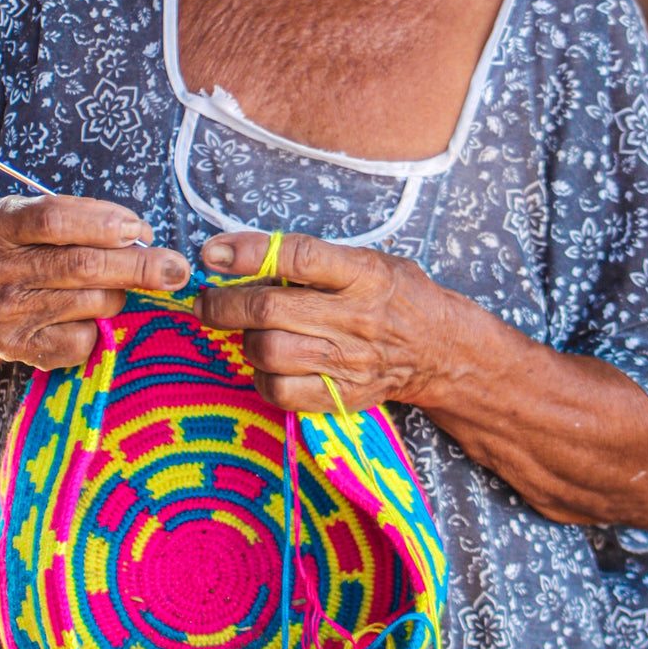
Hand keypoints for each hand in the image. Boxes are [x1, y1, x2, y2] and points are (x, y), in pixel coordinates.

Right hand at [0, 194, 190, 370]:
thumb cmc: (26, 250)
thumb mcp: (36, 219)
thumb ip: (85, 219)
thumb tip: (143, 238)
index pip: (54, 219)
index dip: (103, 223)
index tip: (139, 230)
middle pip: (81, 266)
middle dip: (139, 266)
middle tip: (176, 268)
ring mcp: (4, 312)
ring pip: (92, 302)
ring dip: (120, 294)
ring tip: (114, 287)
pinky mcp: (16, 348)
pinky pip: (83, 340)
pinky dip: (98, 328)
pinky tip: (86, 316)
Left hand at [191, 231, 446, 412]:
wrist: (441, 351)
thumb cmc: (394, 295)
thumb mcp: (367, 261)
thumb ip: (314, 259)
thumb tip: (240, 255)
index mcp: (364, 274)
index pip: (299, 257)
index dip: (249, 253)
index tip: (213, 253)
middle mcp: (356, 317)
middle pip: (270, 310)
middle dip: (223, 304)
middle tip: (206, 300)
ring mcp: (349, 360)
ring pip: (268, 351)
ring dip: (243, 339)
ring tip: (247, 330)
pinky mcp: (342, 395)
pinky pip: (280, 391)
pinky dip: (260, 376)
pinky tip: (267, 363)